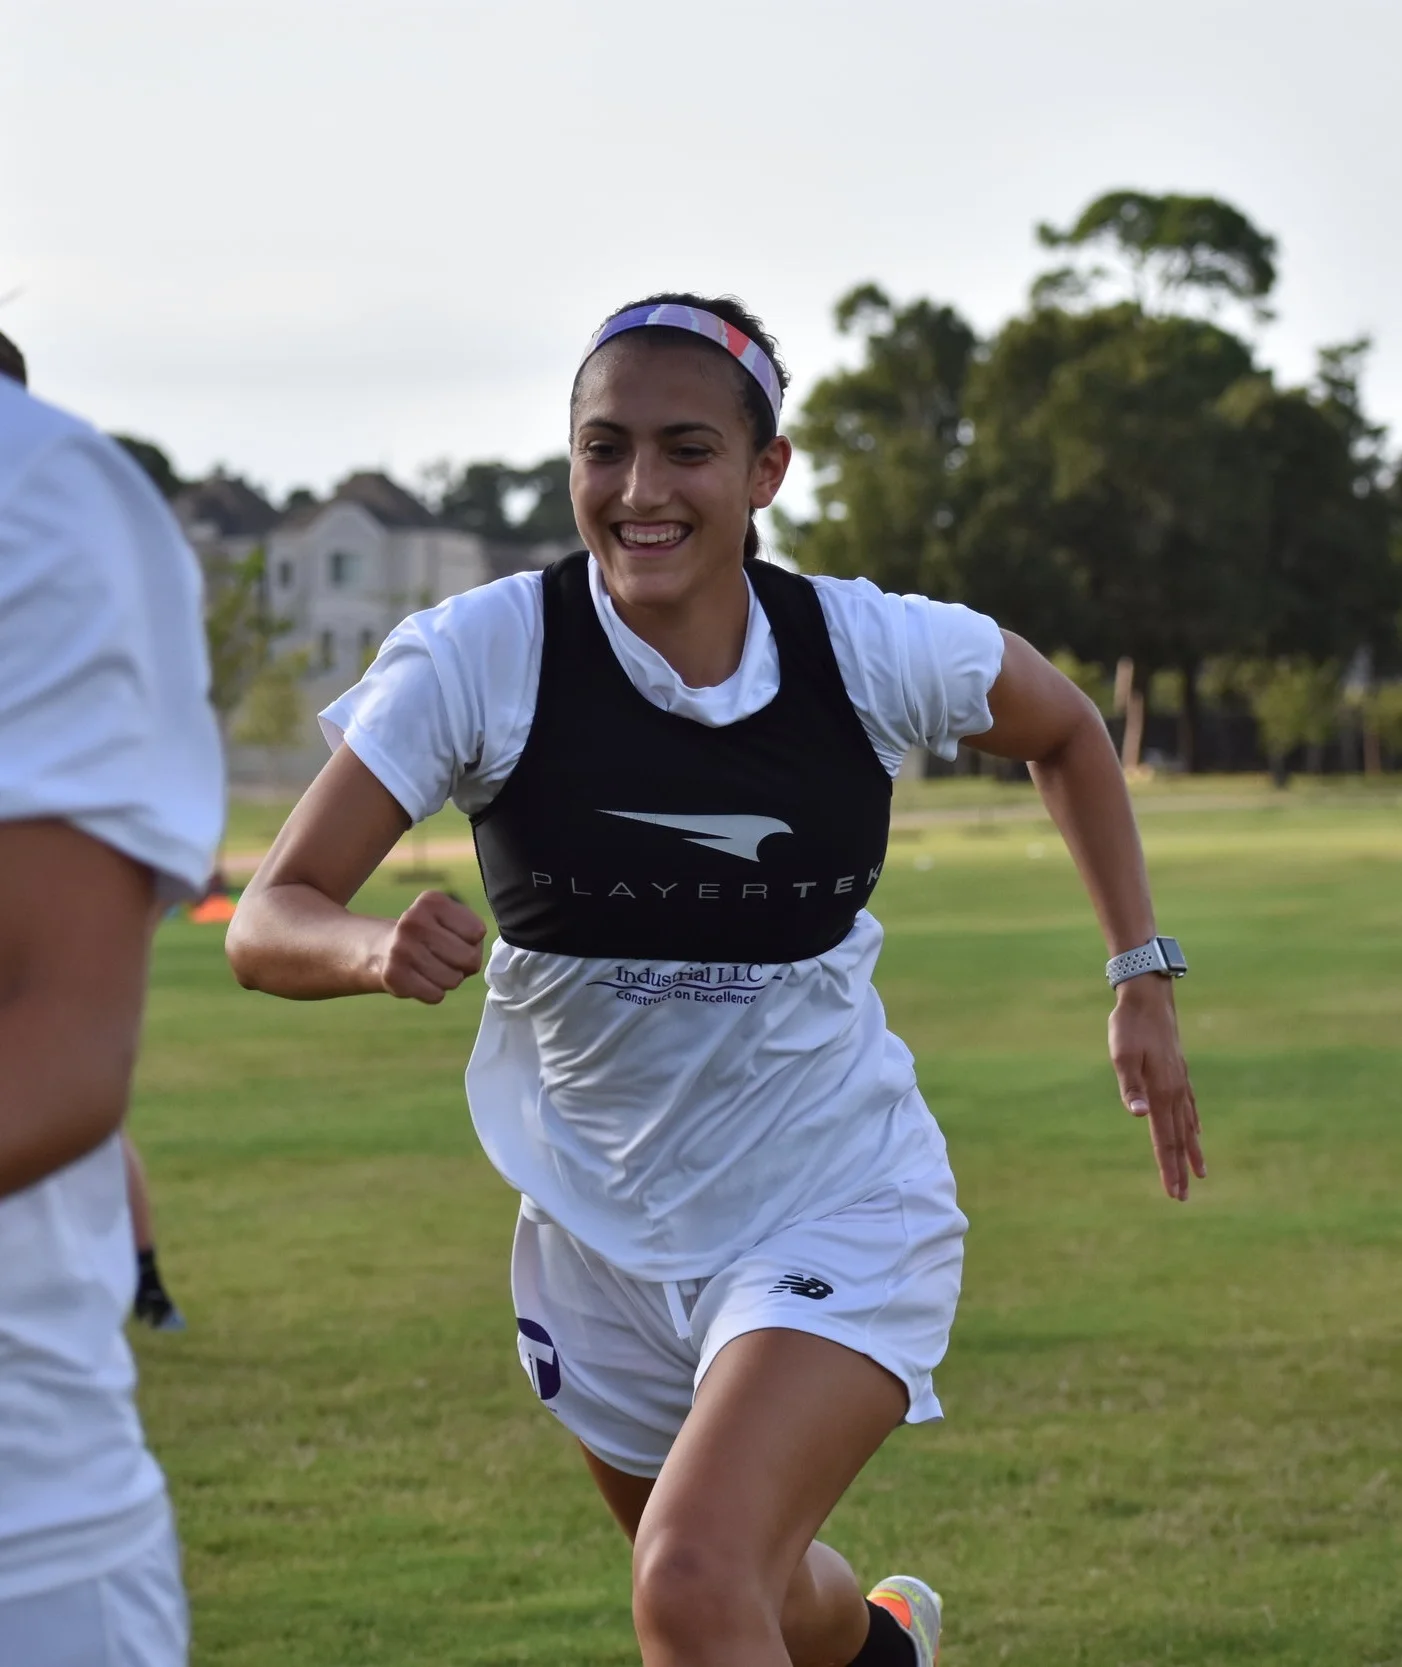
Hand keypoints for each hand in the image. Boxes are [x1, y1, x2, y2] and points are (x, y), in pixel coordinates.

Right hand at [378, 891, 486, 1003]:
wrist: (383, 949)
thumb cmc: (430, 936)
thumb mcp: (450, 919)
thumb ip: (472, 933)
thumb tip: (473, 961)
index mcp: (432, 902)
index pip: (477, 932)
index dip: (472, 942)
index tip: (456, 939)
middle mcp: (414, 921)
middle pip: (468, 958)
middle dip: (464, 965)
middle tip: (447, 959)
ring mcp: (401, 948)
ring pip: (453, 980)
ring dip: (448, 979)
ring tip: (432, 968)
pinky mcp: (393, 975)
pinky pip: (435, 995)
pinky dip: (434, 992)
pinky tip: (421, 979)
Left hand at [1108, 977, 1204, 1201]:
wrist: (1148, 996)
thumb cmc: (1129, 1026)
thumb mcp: (1122, 1055)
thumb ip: (1130, 1086)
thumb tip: (1139, 1115)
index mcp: (1161, 1092)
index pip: (1165, 1139)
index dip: (1169, 1167)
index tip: (1175, 1193)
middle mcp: (1175, 1091)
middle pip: (1179, 1138)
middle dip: (1180, 1168)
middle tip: (1183, 1197)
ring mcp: (1180, 1081)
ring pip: (1188, 1124)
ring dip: (1191, 1150)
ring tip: (1200, 1172)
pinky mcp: (1179, 1070)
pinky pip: (1190, 1105)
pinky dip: (1194, 1123)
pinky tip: (1197, 1130)